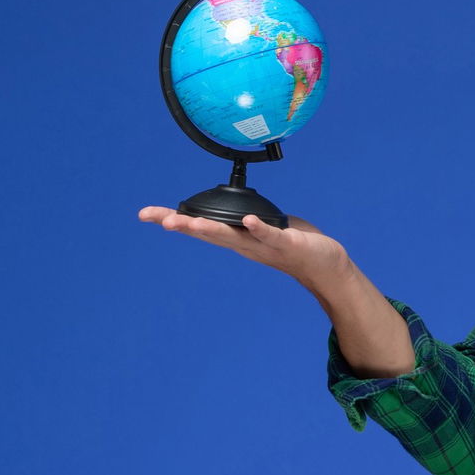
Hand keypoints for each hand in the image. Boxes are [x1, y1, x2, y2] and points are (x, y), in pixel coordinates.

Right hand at [137, 206, 353, 294]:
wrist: (327, 267)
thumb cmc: (296, 244)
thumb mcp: (264, 227)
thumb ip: (246, 218)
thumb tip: (232, 207)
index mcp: (238, 238)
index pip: (202, 227)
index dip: (175, 220)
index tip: (147, 214)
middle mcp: (247, 244)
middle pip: (210, 234)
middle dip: (184, 226)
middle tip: (160, 220)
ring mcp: (267, 245)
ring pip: (235, 237)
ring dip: (212, 231)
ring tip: (191, 224)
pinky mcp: (289, 243)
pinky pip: (272, 234)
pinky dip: (259, 228)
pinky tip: (247, 220)